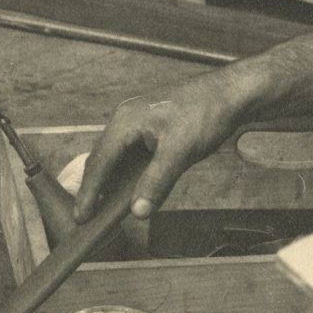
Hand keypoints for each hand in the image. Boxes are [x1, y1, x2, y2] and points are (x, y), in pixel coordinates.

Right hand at [75, 75, 248, 223]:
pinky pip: (132, 155)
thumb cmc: (206, 113)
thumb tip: (138, 211)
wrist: (231, 93)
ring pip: (118, 158)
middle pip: (103, 159)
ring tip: (105, 209)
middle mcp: (126, 119)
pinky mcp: (152, 129)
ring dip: (112, 183)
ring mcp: (138, 123)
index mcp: (125, 121)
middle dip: (95, 189)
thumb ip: (157, 182)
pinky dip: (129, 175)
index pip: (100, 162)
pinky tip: (131, 190)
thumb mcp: (180, 151)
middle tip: (88, 218)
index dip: (89, 192)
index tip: (81, 217)